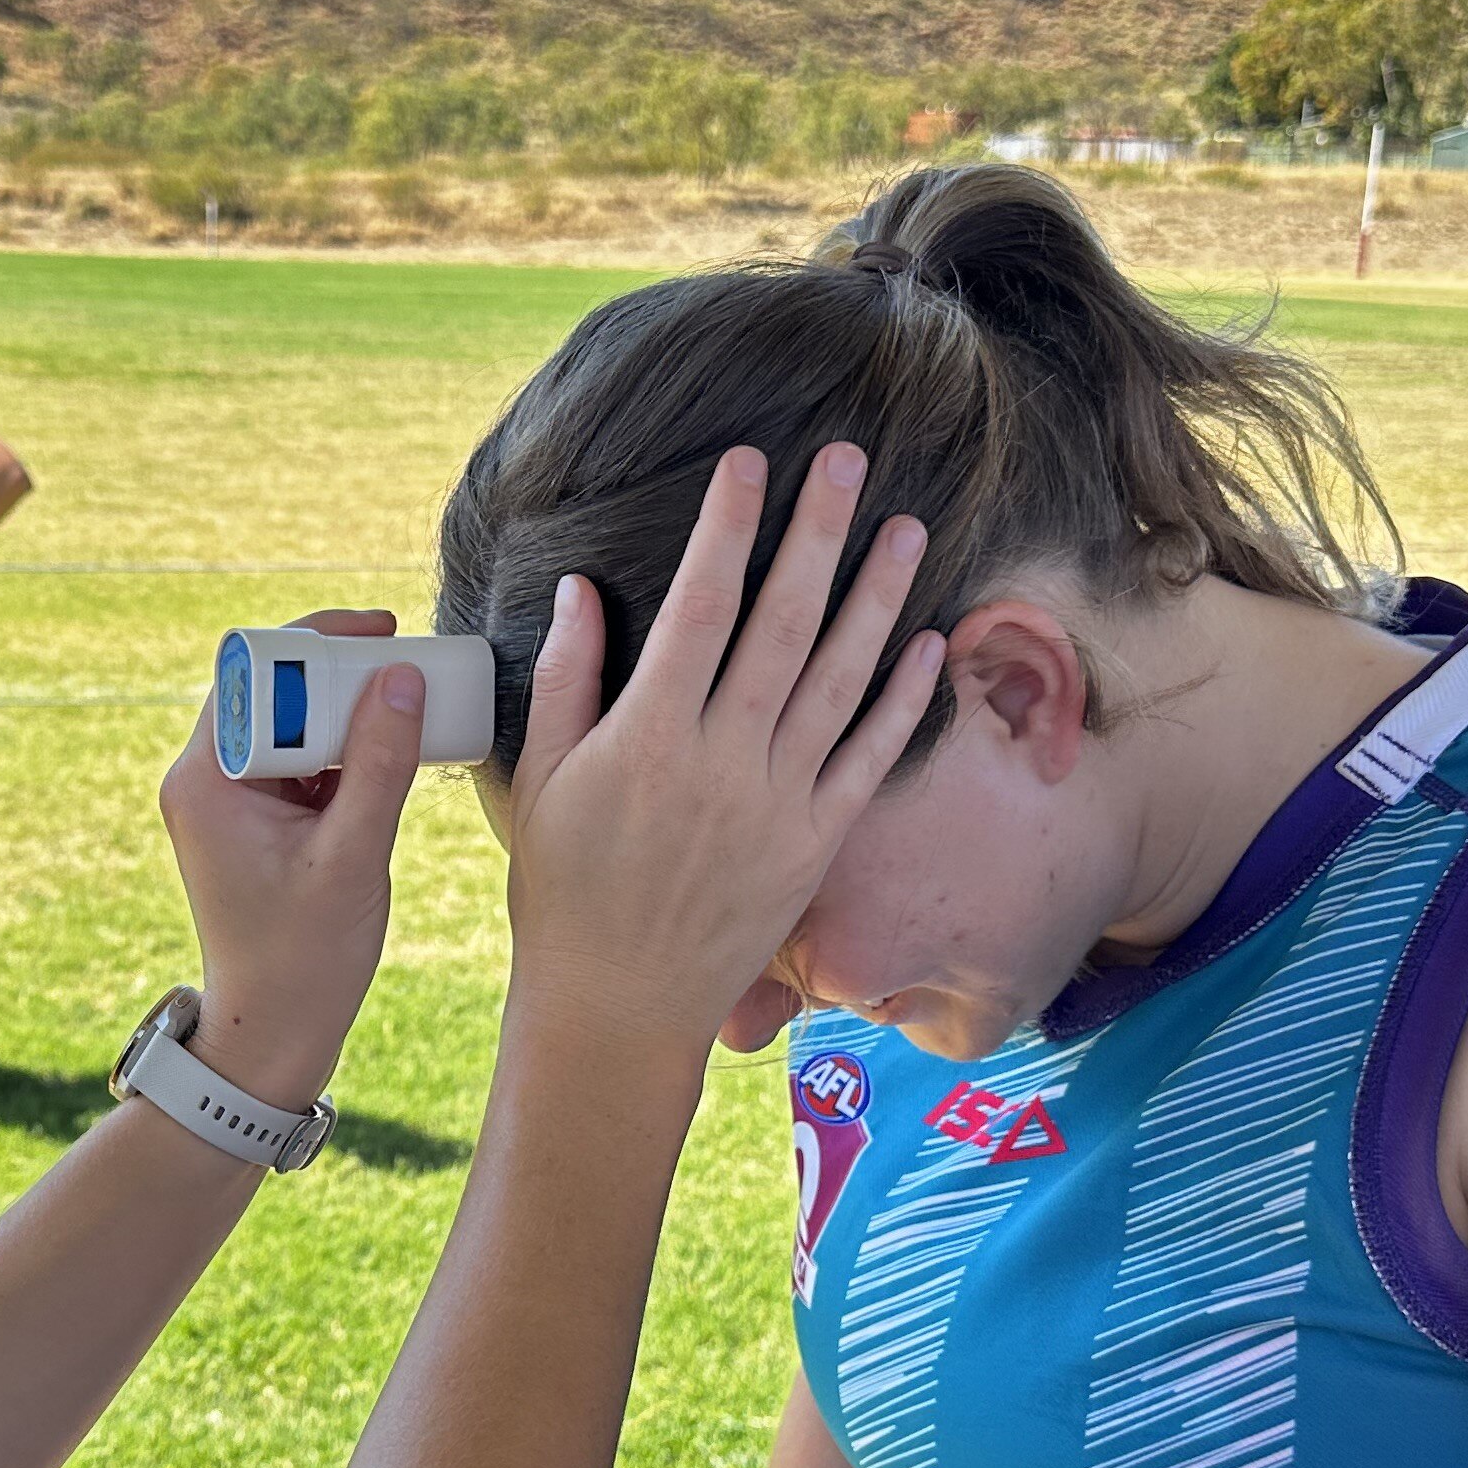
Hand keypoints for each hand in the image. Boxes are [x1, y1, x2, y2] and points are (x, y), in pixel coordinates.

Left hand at [155, 608, 418, 1111]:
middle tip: (408, 667)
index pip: (255, 672)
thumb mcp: (354, 856)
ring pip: (290, 719)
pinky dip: (343, 749)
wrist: (273, 1032)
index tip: (383, 634)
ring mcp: (225, 797)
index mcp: (206, 781)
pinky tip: (390, 757)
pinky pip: (298, 757)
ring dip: (347, 712)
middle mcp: (202, 778)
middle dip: (341, 673)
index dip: (318, 643)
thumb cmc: (304, 960)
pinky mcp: (251, 817)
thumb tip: (402, 678)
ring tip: (410, 712)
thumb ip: (379, 764)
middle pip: (271, 686)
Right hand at [502, 445, 936, 1050]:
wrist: (619, 1006)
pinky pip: (868, 759)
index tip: (748, 464)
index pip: (699, 606)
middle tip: (848, 461)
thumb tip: (581, 587)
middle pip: (782, 623)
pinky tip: (926, 643)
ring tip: (909, 528)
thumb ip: (567, 680)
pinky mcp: (814, 844)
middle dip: (818, 535)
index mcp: (648, 737)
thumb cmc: (565, 892)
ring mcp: (777, 802)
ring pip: (840, 680)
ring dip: (879, 599)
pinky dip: (899, 700)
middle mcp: (722, 760)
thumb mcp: (541, 782)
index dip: (728, 529)